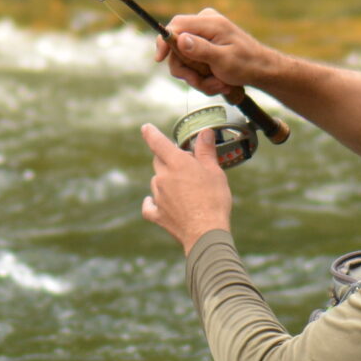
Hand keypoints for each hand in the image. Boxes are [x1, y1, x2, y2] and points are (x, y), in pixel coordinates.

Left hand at [139, 121, 232, 251]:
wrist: (205, 232)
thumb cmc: (213, 200)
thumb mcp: (214, 171)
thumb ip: (206, 151)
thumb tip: (204, 132)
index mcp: (176, 163)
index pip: (159, 142)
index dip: (151, 133)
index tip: (145, 127)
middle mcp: (162, 177)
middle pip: (159, 161)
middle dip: (168, 159)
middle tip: (185, 164)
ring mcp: (158, 197)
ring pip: (156, 182)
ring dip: (165, 180)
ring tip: (184, 187)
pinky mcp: (157, 214)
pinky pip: (150, 205)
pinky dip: (152, 202)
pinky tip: (156, 202)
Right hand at [155, 9, 279, 99]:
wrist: (262, 70)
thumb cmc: (247, 64)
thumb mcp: (224, 60)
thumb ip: (201, 50)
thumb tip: (180, 39)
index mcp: (209, 22)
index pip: (176, 25)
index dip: (164, 42)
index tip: (159, 59)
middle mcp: (204, 24)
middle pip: (177, 47)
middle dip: (189, 71)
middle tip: (203, 83)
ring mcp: (204, 34)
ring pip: (184, 59)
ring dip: (198, 78)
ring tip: (218, 85)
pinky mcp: (205, 45)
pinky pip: (192, 63)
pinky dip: (203, 77)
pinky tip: (219, 82)